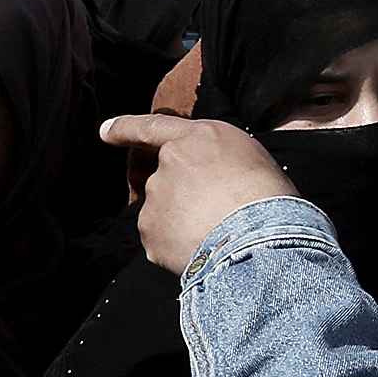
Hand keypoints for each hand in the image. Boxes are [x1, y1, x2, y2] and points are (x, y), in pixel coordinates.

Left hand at [101, 113, 299, 277]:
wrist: (263, 237)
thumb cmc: (272, 200)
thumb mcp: (251, 160)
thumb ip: (217, 161)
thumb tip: (210, 180)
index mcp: (201, 136)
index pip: (154, 126)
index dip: (126, 128)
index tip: (105, 131)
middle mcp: (172, 159)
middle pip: (164, 178)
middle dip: (182, 198)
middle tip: (217, 216)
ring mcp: (157, 193)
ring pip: (162, 211)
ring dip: (181, 224)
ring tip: (217, 235)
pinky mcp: (149, 226)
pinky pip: (159, 239)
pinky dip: (174, 247)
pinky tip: (201, 250)